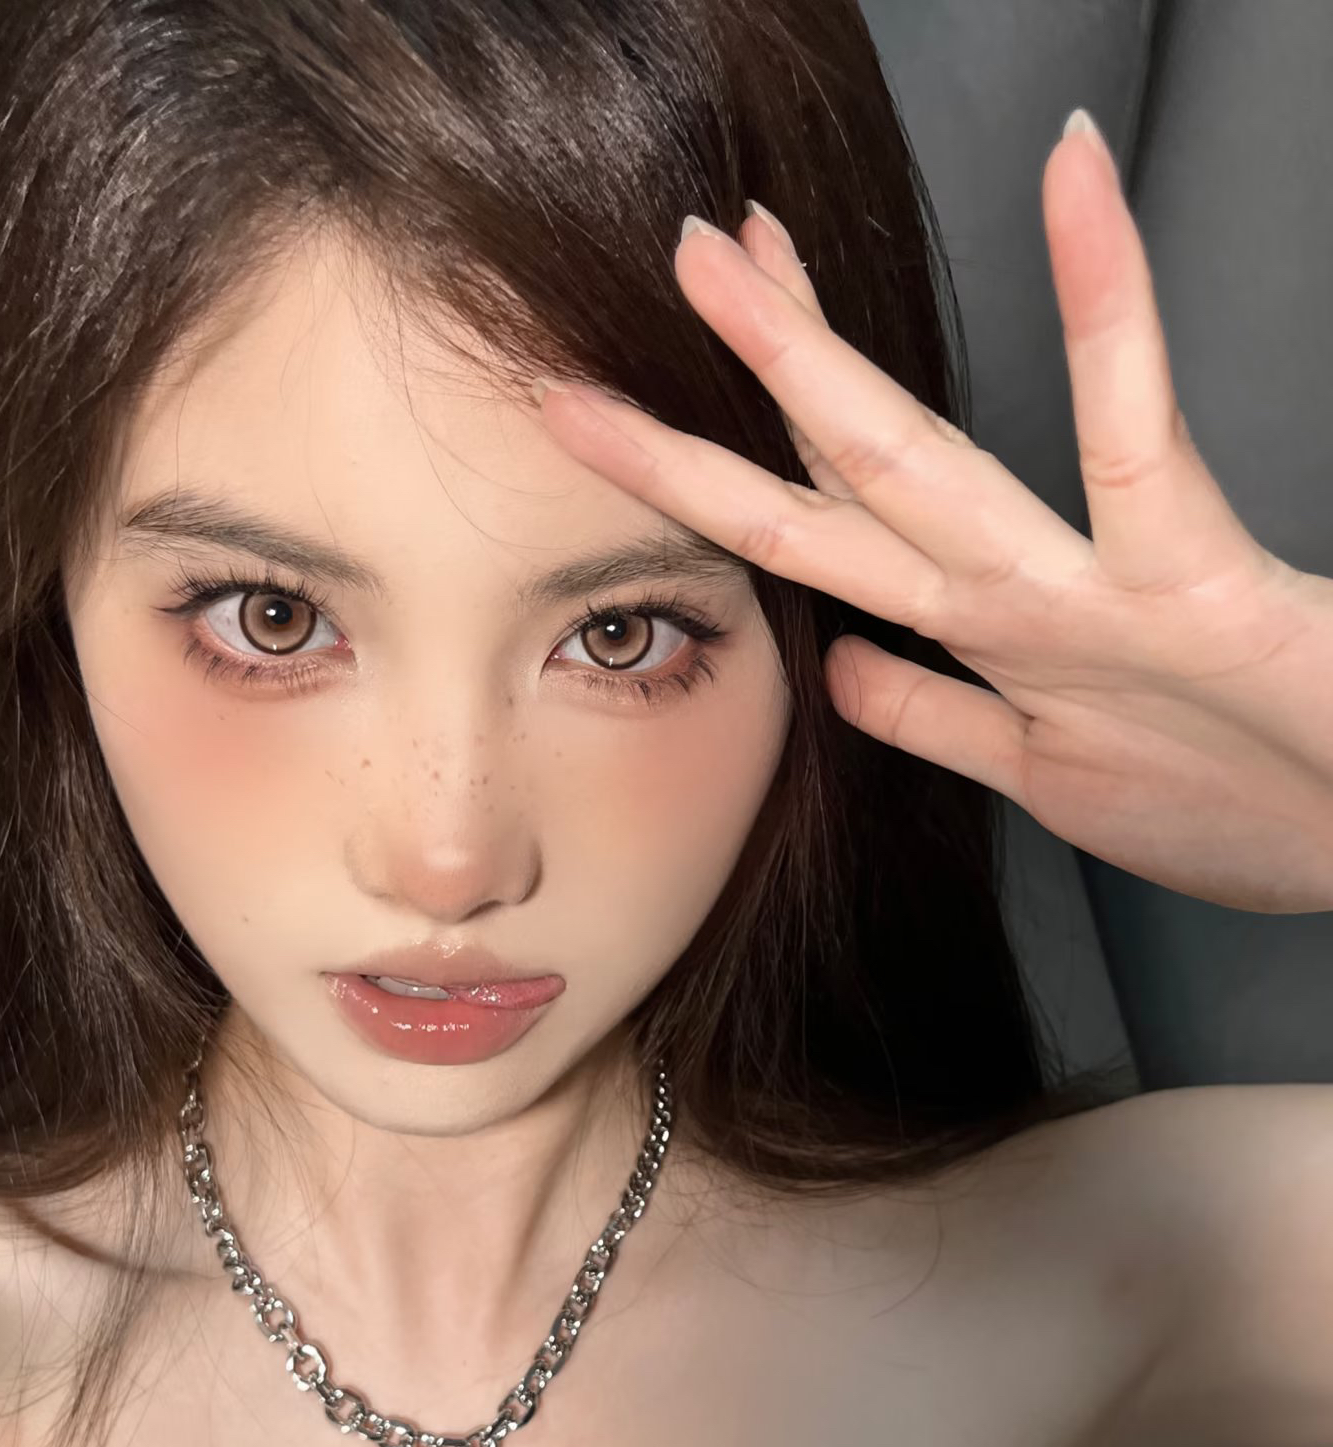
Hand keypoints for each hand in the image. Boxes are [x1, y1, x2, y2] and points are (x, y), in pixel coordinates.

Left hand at [531, 115, 1332, 914]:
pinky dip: (1108, 307)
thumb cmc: (1232, 801)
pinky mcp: (1189, 590)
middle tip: (681, 244)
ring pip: (912, 469)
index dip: (753, 448)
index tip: (699, 366)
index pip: (847, 519)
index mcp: (990, 635)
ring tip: (723, 248)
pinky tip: (1077, 179)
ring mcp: (1087, 592)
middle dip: (757, 365)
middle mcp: (1020, 596)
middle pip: (853, 468)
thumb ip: (940, 718)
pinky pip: (1137, 434)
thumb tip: (844, 673)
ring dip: (804, 362)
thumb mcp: (1051, 777)